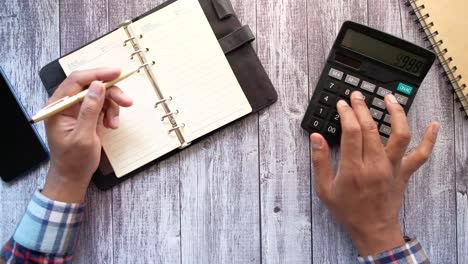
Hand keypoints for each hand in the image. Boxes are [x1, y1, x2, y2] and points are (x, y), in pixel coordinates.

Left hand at [42, 68, 132, 202]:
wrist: (73, 176)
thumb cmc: (73, 160)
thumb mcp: (83, 136)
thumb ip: (89, 109)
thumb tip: (97, 85)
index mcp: (58, 106)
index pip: (77, 80)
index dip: (98, 74)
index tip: (117, 73)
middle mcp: (66, 104)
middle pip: (92, 86)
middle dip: (111, 93)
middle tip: (127, 102)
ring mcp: (77, 109)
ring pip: (101, 95)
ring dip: (112, 106)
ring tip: (114, 124)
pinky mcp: (87, 115)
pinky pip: (103, 105)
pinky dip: (111, 113)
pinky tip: (111, 125)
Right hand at [311, 91, 439, 255]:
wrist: (372, 230)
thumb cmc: (348, 211)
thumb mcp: (324, 189)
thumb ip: (320, 161)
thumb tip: (316, 138)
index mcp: (353, 169)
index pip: (351, 132)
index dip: (346, 114)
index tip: (342, 104)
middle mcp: (375, 165)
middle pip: (371, 129)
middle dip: (363, 108)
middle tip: (357, 95)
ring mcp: (392, 168)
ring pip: (399, 135)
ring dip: (396, 114)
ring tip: (390, 99)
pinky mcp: (404, 172)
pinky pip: (421, 155)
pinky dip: (429, 140)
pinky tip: (434, 125)